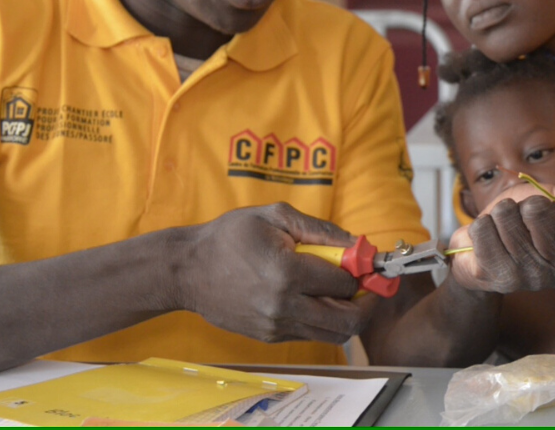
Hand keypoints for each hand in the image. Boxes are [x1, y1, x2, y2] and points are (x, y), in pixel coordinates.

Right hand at [176, 203, 373, 344]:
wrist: (186, 270)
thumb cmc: (230, 236)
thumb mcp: (276, 216)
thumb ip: (322, 230)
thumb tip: (359, 244)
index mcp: (287, 273)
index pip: (345, 283)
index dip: (361, 272)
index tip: (365, 262)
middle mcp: (283, 306)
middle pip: (348, 321)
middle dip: (367, 303)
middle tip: (368, 286)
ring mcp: (276, 326)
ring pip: (334, 335)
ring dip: (348, 315)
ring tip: (342, 292)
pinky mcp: (269, 337)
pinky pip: (311, 335)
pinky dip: (323, 320)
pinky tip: (315, 298)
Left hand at [448, 180, 554, 292]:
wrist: (494, 243)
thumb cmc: (533, 217)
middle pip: (538, 210)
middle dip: (526, 204)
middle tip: (525, 219)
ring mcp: (531, 280)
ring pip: (505, 214)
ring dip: (502, 213)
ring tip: (507, 228)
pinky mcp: (497, 280)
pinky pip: (482, 229)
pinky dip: (482, 225)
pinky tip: (490, 239)